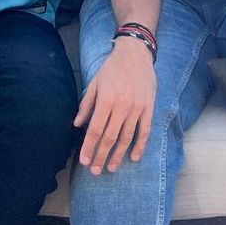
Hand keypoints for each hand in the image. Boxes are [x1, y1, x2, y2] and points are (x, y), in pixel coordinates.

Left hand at [74, 35, 155, 174]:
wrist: (136, 54)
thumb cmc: (112, 68)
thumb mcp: (95, 83)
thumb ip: (86, 105)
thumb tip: (76, 124)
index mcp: (106, 100)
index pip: (96, 130)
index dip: (89, 147)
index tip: (84, 161)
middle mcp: (122, 106)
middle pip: (110, 137)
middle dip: (101, 156)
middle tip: (95, 171)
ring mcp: (137, 108)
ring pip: (127, 138)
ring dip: (118, 155)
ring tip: (111, 168)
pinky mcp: (149, 108)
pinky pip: (145, 131)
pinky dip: (140, 146)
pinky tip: (134, 158)